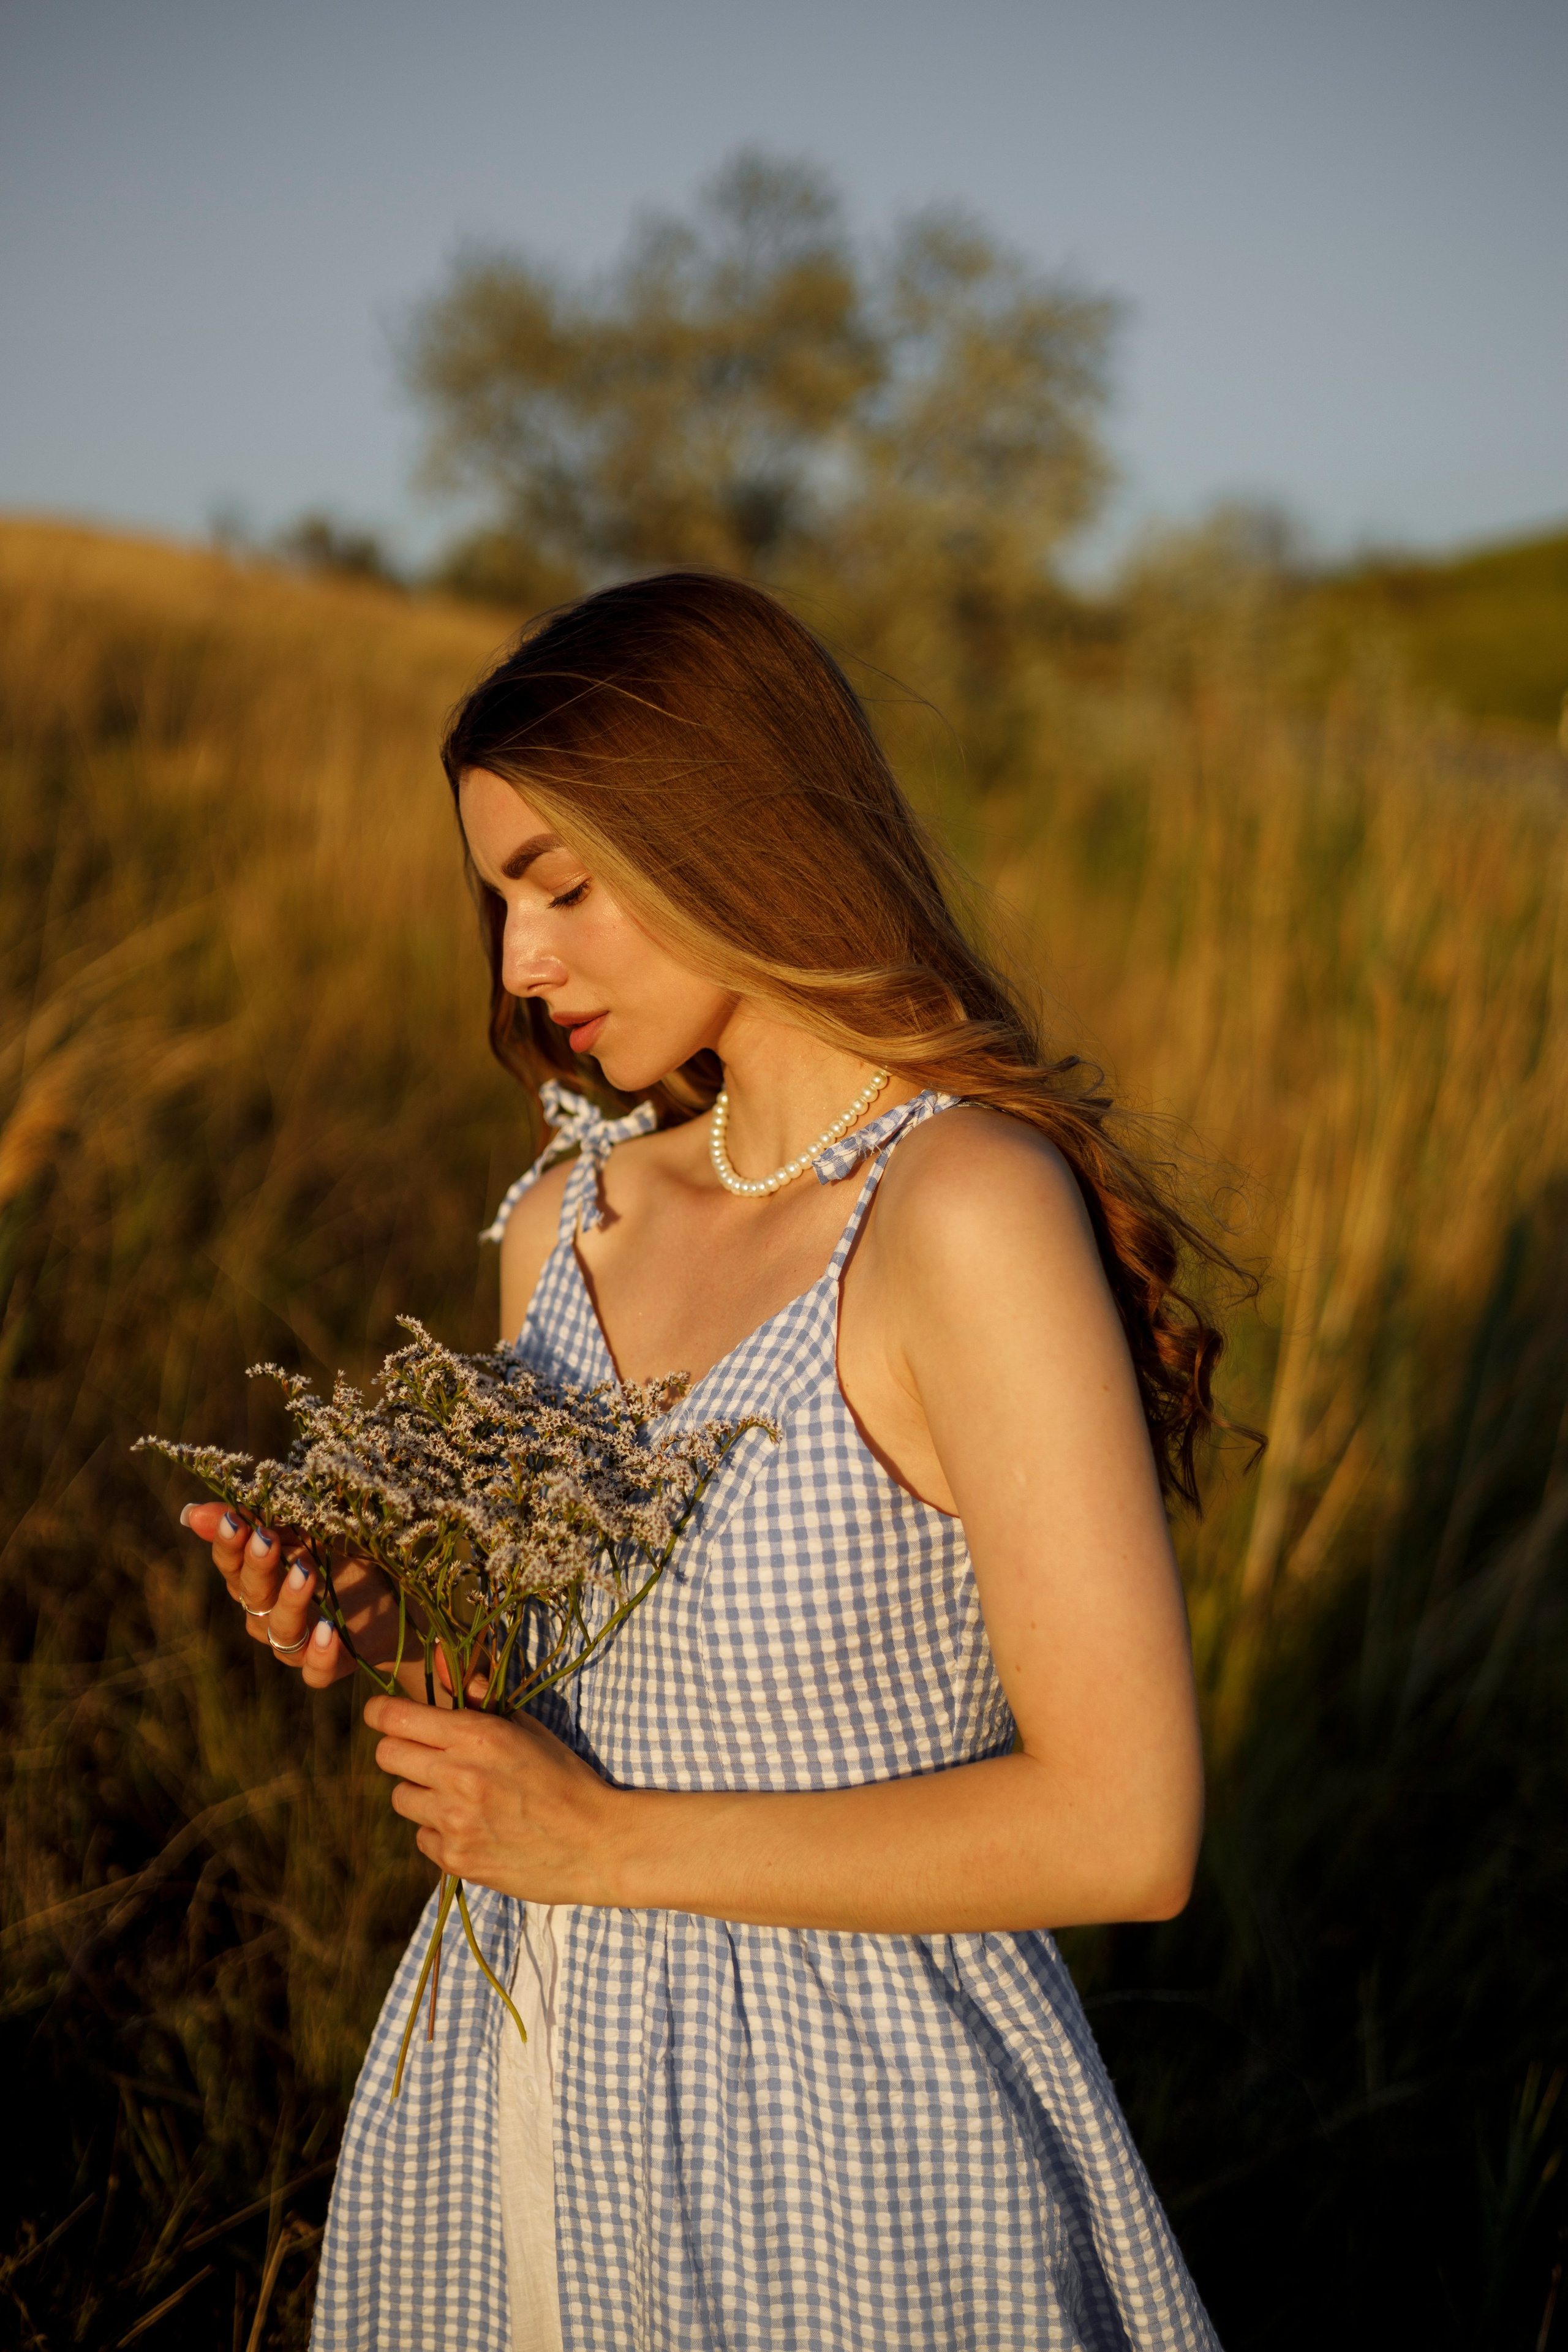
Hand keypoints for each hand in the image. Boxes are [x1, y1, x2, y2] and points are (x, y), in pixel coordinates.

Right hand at [177, 1502, 422, 1695]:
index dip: (228, 1544)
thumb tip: (191, 1513)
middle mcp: (269, 1615)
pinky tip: (328, 1631)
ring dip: (289, 1602)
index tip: (234, 1520)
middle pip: (251, 1595)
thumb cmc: (344, 1559)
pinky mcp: (328, 1666)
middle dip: (257, 1567)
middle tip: (268, 1539)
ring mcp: (297, 1644)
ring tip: (305, 1574)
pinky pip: (314, 1671)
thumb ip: (261, 1520)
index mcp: (260, 1579)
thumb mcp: (310, 1531)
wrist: (394, 1604)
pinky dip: (319, 1654)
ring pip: (279, 1632)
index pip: (231, 1564)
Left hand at [364, 1694, 628, 1902]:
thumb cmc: (564, 1777)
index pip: (394, 1717)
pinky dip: (440, 1831)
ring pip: (400, 1798)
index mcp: (477, 1735)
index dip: (384, 1713)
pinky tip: (475, 1827)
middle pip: (386, 1755)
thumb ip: (479, 1696)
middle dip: (402, 1751)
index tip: (388, 1715)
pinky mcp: (455, 1858)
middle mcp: (457, 1776)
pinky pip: (422, 1837)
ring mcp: (454, 1821)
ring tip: (460, 1796)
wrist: (596, 1843)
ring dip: (421, 1793)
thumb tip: (436, 1658)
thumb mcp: (527, 1727)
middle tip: (428, 1756)